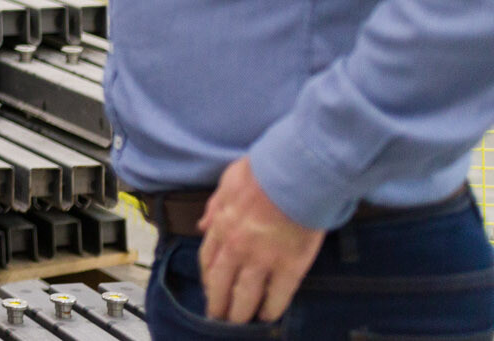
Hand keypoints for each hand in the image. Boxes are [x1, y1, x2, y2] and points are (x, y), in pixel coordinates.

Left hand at [198, 157, 324, 321]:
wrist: (294, 175)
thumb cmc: (262, 172)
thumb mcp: (227, 182)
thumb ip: (214, 206)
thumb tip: (202, 224)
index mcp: (221, 226)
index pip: (208, 259)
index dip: (207, 278)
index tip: (209, 288)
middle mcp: (237, 247)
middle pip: (221, 283)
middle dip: (218, 303)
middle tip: (217, 317)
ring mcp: (263, 259)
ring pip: (246, 294)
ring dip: (240, 313)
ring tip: (238, 324)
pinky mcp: (290, 266)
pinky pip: (278, 295)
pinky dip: (271, 308)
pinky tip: (268, 316)